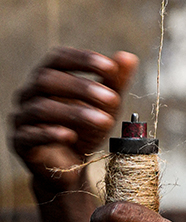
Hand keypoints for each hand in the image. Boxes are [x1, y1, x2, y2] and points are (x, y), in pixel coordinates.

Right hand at [10, 48, 137, 190]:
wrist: (73, 165)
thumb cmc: (88, 128)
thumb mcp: (107, 105)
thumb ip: (116, 82)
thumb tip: (127, 57)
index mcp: (49, 77)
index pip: (58, 58)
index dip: (83, 59)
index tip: (110, 67)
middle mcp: (30, 93)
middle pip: (47, 80)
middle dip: (82, 87)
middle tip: (112, 99)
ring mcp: (22, 117)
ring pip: (41, 108)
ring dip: (76, 113)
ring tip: (104, 121)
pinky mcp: (20, 142)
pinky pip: (29, 135)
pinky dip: (50, 133)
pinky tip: (70, 136)